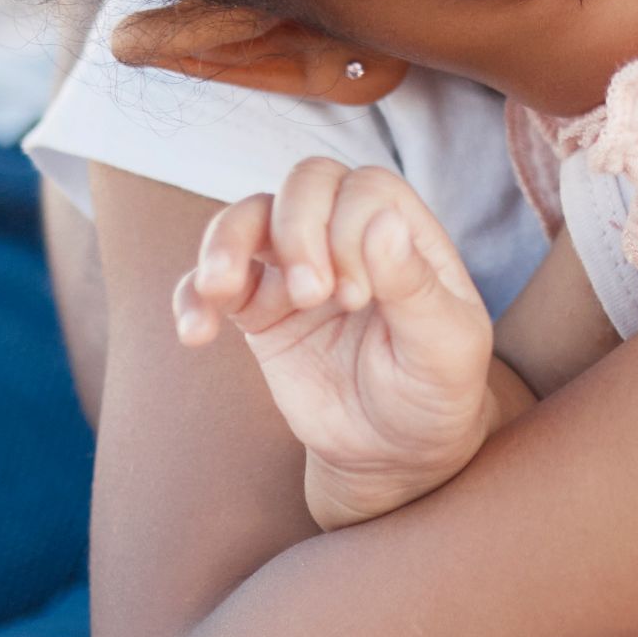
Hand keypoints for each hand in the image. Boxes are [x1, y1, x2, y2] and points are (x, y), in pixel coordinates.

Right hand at [172, 159, 499, 527]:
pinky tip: (195, 334)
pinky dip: (190, 297)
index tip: (357, 300)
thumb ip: (416, 286)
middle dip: (295, 228)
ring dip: (226, 243)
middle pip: (304, 183)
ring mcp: (296, 271)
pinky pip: (207, 284)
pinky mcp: (257, 313)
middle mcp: (347, 238)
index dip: (349, 230)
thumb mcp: (446, 346)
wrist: (395, 452)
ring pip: (248, 218)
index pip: (362, 190)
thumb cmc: (436, 390)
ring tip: (219, 289)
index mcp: (403, 233)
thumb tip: (384, 222)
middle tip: (312, 296)